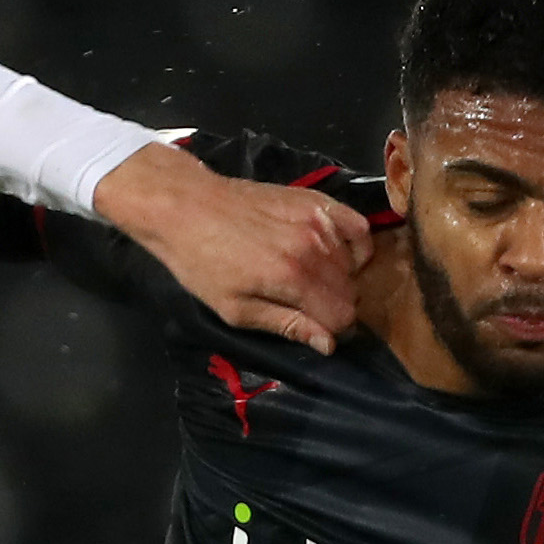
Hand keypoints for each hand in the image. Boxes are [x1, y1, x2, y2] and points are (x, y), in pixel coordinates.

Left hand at [91, 139, 370, 352]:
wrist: (185, 207)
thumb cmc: (202, 263)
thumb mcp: (235, 308)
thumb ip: (286, 324)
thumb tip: (328, 344)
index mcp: (292, 278)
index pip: (342, 315)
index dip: (331, 329)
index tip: (314, 329)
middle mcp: (313, 247)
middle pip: (350, 290)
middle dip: (335, 305)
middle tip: (306, 305)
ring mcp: (318, 219)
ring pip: (353, 262)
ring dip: (340, 277)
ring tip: (310, 278)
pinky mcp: (316, 200)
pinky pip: (358, 226)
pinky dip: (354, 244)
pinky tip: (334, 253)